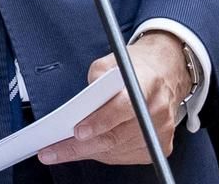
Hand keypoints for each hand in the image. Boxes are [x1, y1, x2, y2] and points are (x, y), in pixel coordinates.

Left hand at [37, 33, 190, 165]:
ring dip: (87, 151)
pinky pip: (125, 156)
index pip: (123, 107)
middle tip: (52, 151)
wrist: (166, 75)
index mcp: (147, 84)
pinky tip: (90, 147)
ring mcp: (160, 132)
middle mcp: (156, 111)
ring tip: (61, 150)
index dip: (99, 121)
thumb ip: (96, 78)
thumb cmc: (137, 68)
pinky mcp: (161, 147)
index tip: (77, 131)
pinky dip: (104, 153)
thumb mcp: (113, 60)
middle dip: (79, 146)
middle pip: (115, 136)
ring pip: (116, 151)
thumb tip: (79, 104)